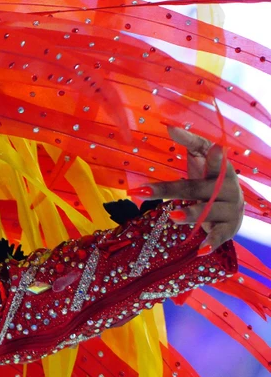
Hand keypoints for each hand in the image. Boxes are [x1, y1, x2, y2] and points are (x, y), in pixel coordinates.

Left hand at [132, 126, 244, 253]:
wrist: (233, 207)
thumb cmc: (209, 180)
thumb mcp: (200, 162)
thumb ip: (190, 145)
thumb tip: (170, 127)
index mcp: (220, 168)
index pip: (208, 155)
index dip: (202, 149)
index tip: (196, 140)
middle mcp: (229, 187)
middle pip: (195, 188)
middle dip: (169, 190)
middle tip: (142, 192)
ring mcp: (232, 208)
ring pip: (208, 211)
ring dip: (192, 214)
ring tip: (173, 216)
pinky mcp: (231, 227)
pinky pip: (221, 236)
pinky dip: (211, 243)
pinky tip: (200, 250)